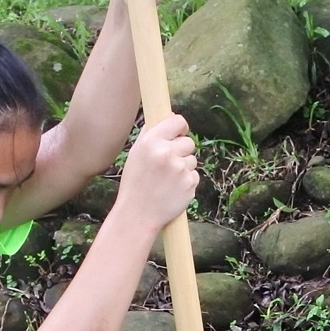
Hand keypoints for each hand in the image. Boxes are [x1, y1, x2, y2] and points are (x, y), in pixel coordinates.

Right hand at [113, 113, 198, 232]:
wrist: (138, 215)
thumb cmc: (135, 183)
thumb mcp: (136, 154)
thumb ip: (150, 134)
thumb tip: (167, 116)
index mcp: (151, 141)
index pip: (178, 121)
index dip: (180, 127)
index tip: (179, 133)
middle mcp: (166, 153)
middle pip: (188, 142)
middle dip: (181, 151)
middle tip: (168, 165)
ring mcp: (180, 169)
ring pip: (192, 160)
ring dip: (184, 168)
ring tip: (167, 180)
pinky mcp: (189, 183)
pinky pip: (194, 176)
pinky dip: (186, 182)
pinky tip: (172, 190)